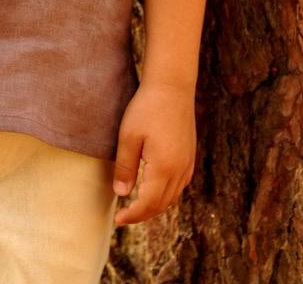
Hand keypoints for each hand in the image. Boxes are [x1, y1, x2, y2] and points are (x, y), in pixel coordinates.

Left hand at [112, 81, 196, 225]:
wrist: (172, 87)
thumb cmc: (147, 108)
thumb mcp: (129, 136)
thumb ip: (125, 167)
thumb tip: (121, 193)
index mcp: (164, 168)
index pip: (147, 204)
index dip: (132, 215)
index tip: (118, 220)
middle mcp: (180, 171)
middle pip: (161, 205)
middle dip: (143, 214)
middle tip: (124, 216)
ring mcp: (188, 164)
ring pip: (172, 198)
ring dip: (155, 206)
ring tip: (136, 206)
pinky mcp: (190, 157)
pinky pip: (179, 186)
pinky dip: (166, 195)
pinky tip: (153, 189)